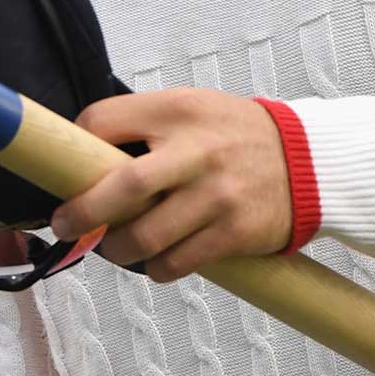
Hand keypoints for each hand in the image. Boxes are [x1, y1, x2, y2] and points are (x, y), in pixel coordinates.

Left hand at [49, 88, 291, 280]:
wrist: (309, 161)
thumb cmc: (234, 134)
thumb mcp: (191, 107)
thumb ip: (144, 124)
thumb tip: (84, 157)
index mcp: (176, 109)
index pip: (103, 122)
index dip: (76, 146)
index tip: (67, 169)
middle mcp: (196, 150)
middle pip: (122, 186)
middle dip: (83, 212)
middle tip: (65, 225)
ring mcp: (216, 195)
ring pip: (146, 237)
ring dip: (117, 249)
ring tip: (111, 246)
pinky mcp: (234, 232)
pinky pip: (177, 262)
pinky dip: (155, 268)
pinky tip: (153, 260)